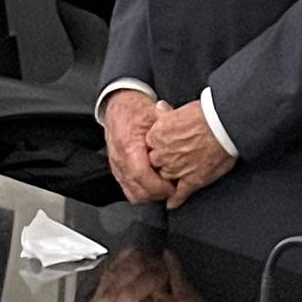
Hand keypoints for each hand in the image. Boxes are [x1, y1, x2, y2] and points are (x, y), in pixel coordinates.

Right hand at [98, 89, 164, 204]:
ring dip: (150, 195)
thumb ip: (168, 128)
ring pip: (131, 193)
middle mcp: (119, 158)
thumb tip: (185, 136)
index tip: (172, 188)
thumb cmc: (136, 109)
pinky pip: (128, 189)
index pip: (141, 174)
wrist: (118, 105)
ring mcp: (116, 165)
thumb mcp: (154, 114)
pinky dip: (141, 192)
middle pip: (136, 189)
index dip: (158, 186)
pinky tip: (154, 186)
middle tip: (173, 191)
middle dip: (157, 194)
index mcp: (128, 145)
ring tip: (165, 189)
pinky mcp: (117, 169)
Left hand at [143, 99, 234, 199]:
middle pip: (155, 163)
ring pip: (165, 179)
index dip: (157, 147)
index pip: (149, 146)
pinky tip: (172, 204)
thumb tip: (159, 108)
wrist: (223, 126)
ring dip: (167, 179)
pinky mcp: (191, 180)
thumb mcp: (180, 109)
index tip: (162, 147)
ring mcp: (177, 169)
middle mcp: (164, 155)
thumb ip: (166, 113)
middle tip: (170, 160)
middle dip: (160, 163)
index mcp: (158, 136)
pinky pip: (180, 193)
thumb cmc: (205, 116)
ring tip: (171, 180)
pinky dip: (175, 200)